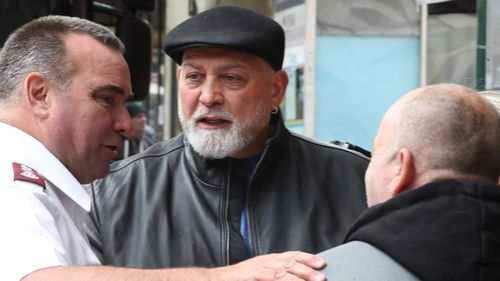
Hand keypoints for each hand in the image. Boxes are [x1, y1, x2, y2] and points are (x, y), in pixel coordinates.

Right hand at [211, 251, 325, 280]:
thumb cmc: (240, 280)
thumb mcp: (260, 274)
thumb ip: (277, 275)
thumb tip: (297, 278)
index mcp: (268, 260)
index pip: (291, 256)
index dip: (307, 258)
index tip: (321, 262)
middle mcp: (265, 262)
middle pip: (290, 262)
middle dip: (307, 269)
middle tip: (322, 276)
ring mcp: (258, 269)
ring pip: (283, 271)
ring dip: (300, 276)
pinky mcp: (253, 276)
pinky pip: (273, 279)